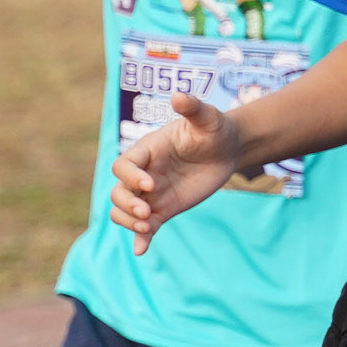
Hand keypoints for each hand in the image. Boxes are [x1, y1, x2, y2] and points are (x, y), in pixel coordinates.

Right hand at [108, 93, 241, 253]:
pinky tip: (142, 250)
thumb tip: (179, 96)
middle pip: (118, 191)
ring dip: (129, 221)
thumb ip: (193, 108)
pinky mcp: (164, 208)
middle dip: (127, 203)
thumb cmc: (215, 129)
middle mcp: (144, 173)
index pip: (123, 165)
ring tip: (148, 224)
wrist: (228, 149)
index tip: (151, 184)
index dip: (131, 176)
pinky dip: (141, 238)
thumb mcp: (207, 118)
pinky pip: (145, 226)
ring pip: (123, 210)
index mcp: (147, 150)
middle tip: (149, 211)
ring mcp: (152, 193)